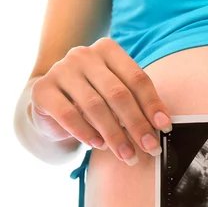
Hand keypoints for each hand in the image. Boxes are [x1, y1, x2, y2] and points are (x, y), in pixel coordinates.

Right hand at [30, 37, 171, 164]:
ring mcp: (61, 70)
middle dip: (137, 124)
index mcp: (108, 51)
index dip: (152, 104)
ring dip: (115, 135)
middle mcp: (83, 55)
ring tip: (127, 155)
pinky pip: (68, 114)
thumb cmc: (93, 99)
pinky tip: (98, 145)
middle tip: (150, 147)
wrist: (50, 104)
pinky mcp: (43, 90)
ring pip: (95, 106)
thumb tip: (160, 127)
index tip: (164, 127)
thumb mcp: (116, 97)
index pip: (137, 78)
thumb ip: (136, 104)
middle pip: (118, 93)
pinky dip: (86, 133)